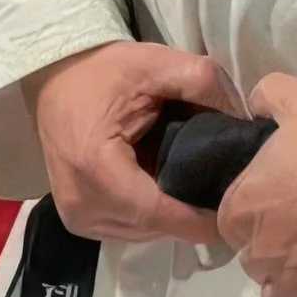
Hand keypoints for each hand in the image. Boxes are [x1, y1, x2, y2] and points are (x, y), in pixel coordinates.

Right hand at [24, 41, 238, 245]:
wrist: (54, 76)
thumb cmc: (103, 70)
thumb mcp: (156, 63)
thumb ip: (204, 82)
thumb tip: (241, 120)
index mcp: (98, 170)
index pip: (165, 215)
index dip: (204, 216)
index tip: (237, 200)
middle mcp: (83, 206)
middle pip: (158, 226)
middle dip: (188, 207)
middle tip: (212, 176)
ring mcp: (78, 218)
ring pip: (146, 232)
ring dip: (168, 210)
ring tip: (182, 174)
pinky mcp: (78, 221)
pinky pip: (129, 227)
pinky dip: (147, 210)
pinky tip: (154, 179)